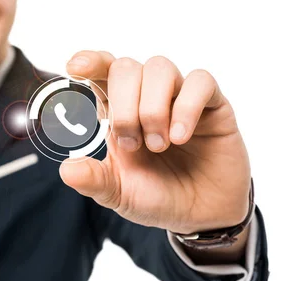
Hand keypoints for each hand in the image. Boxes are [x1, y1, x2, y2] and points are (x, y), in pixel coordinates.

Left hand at [59, 51, 251, 233]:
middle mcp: (146, 98)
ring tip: (159, 145)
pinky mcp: (213, 105)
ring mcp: (179, 98)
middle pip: (126, 67)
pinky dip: (186, 107)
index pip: (102, 72)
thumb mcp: (118, 193)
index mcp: (118, 111)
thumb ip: (93, 180)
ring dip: (152, 107)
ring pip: (159, 67)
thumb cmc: (156, 197)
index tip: (74, 67)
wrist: (200, 217)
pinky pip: (201, 82)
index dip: (90, 63)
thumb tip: (66, 169)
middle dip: (123, 104)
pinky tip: (180, 136)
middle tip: (132, 145)